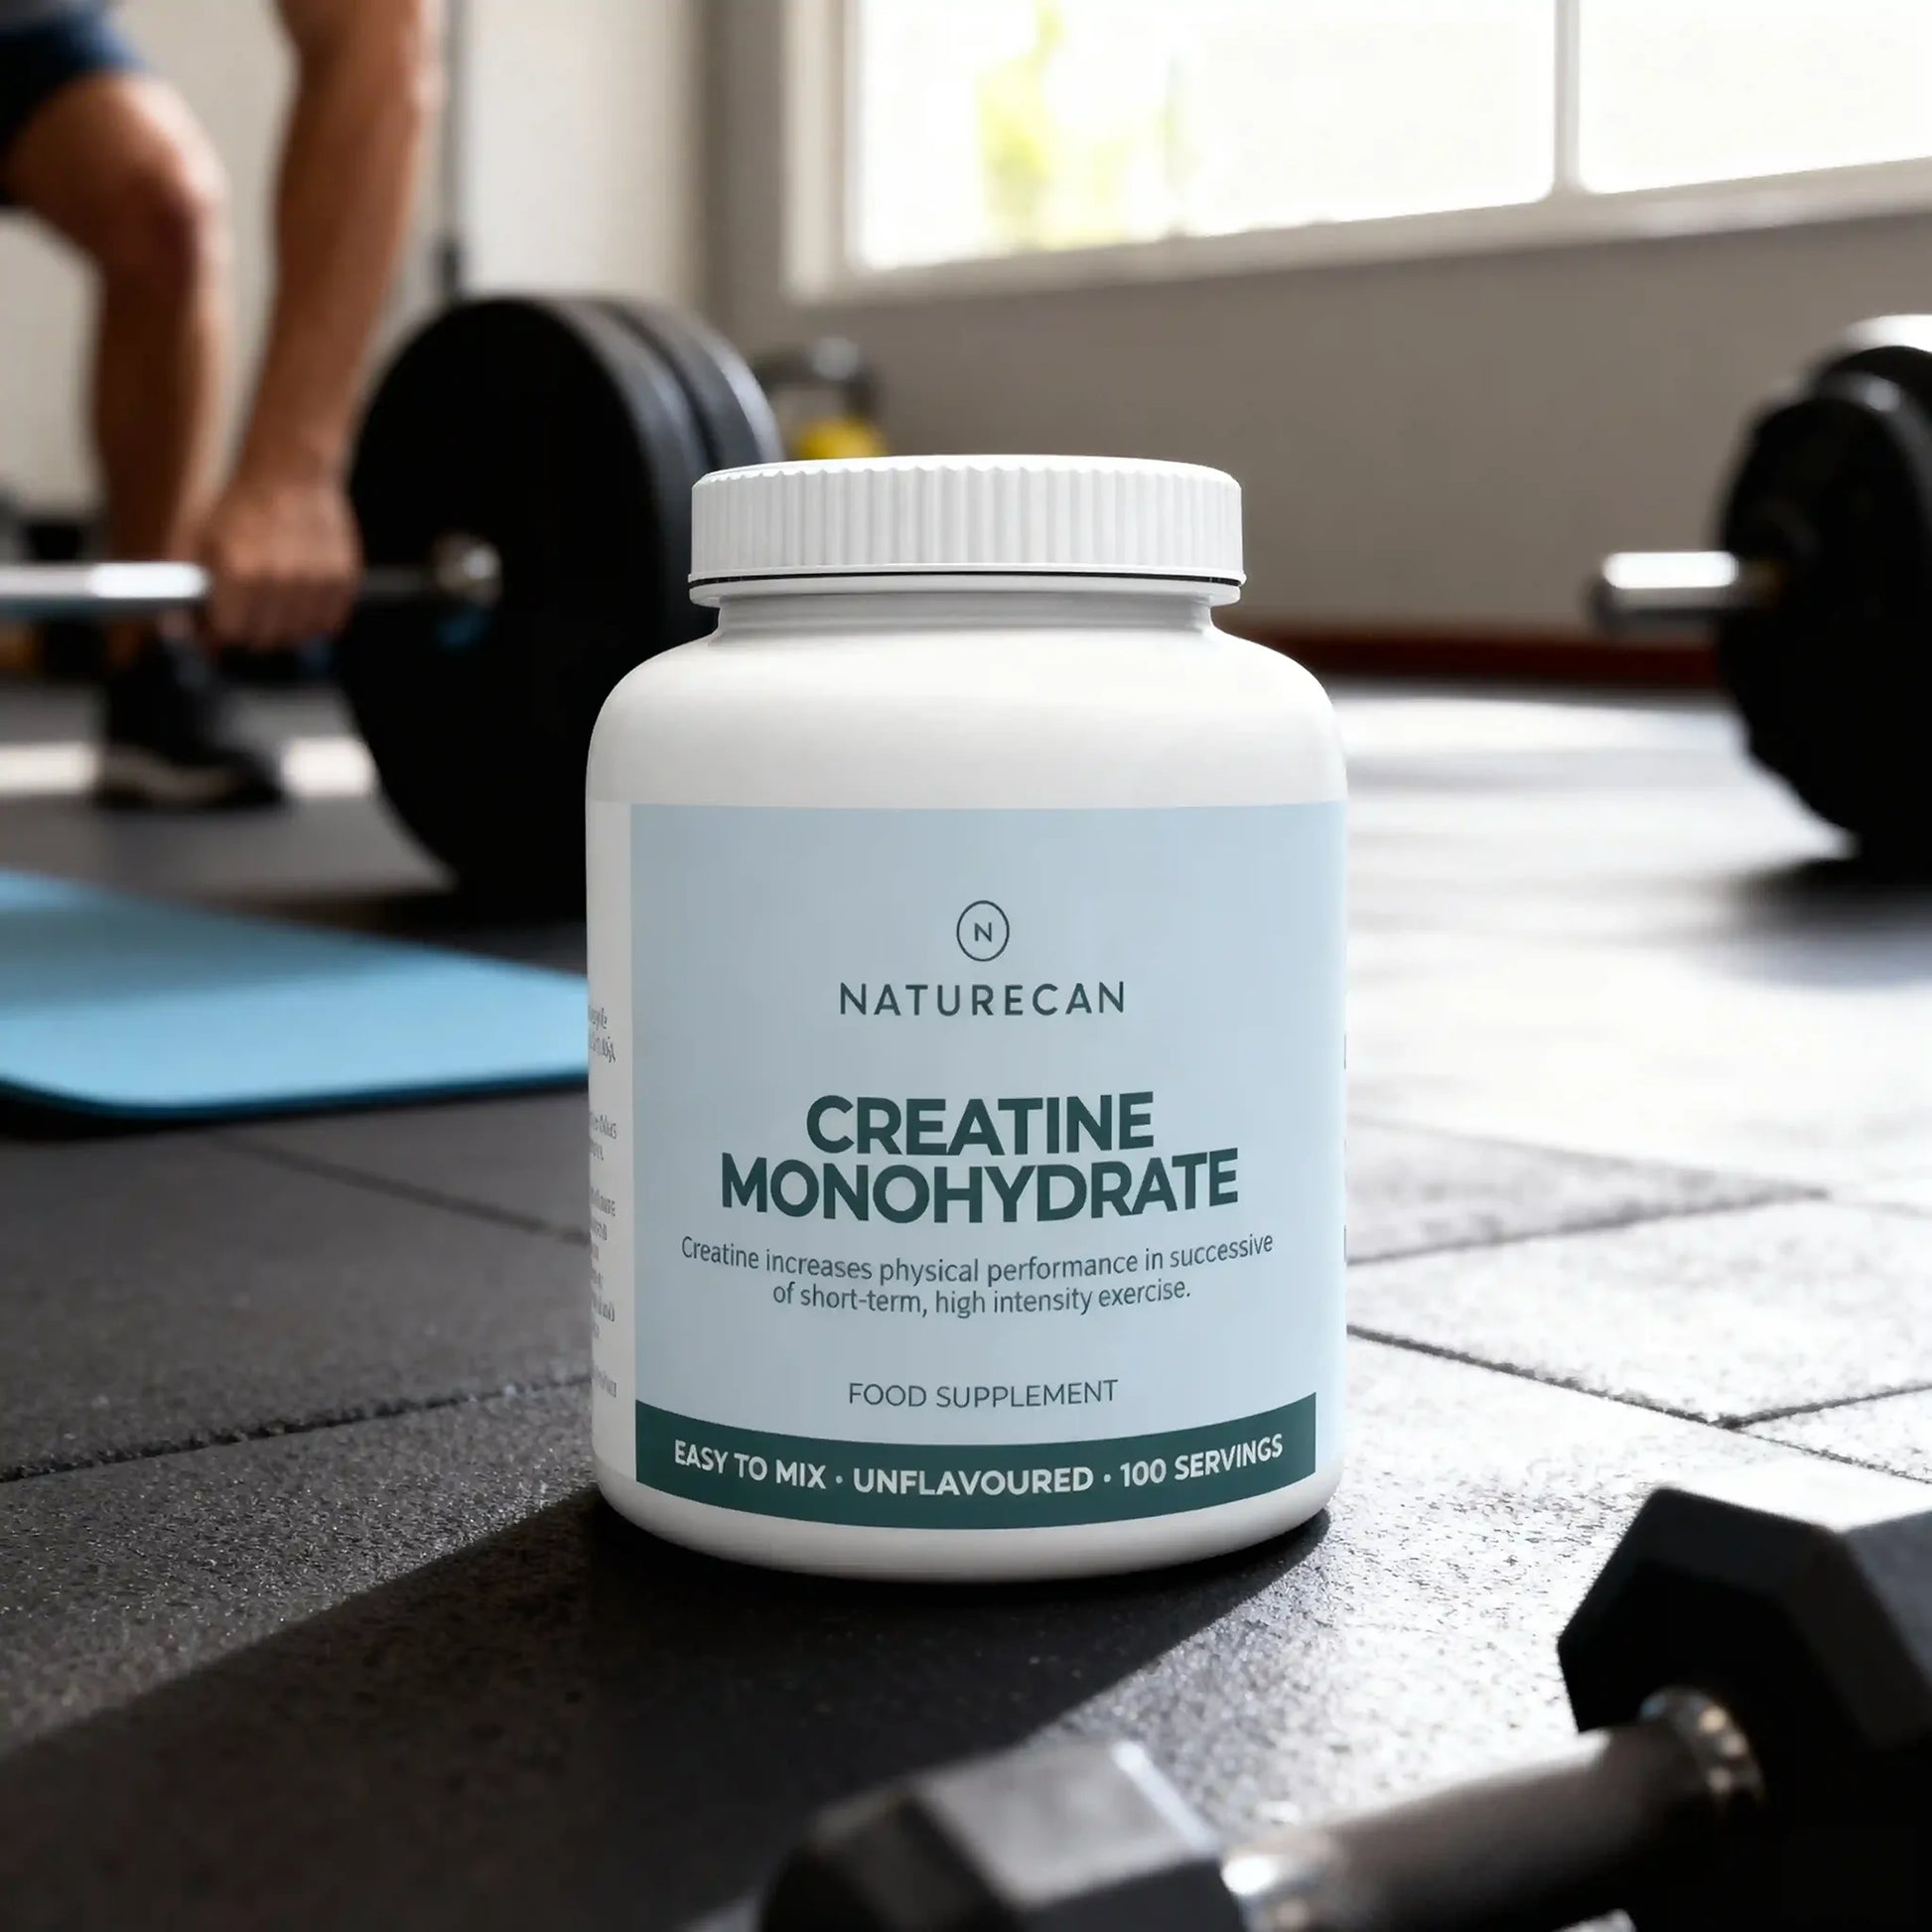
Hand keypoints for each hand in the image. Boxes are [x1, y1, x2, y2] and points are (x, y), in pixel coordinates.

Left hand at [197, 469, 360, 647]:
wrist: (290, 472)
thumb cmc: (238, 507)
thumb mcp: (196, 539)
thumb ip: (180, 588)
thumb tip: (175, 636)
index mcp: (239, 570)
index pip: (230, 632)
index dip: (221, 629)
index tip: (221, 619)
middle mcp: (279, 579)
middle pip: (264, 639)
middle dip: (251, 629)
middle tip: (248, 609)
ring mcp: (316, 581)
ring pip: (297, 636)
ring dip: (283, 626)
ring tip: (274, 601)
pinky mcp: (343, 579)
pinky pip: (328, 624)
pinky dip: (314, 619)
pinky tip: (301, 596)